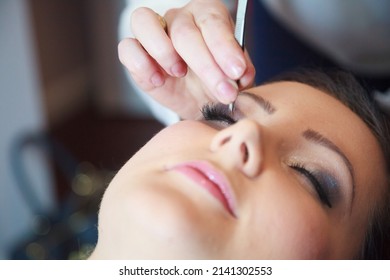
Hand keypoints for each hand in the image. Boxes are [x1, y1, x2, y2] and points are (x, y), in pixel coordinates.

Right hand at [118, 0, 254, 119]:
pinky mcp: (134, 53)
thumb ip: (240, 71)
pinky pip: (127, 48)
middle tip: (224, 91)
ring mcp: (153, 33)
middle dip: (206, 65)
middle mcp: (179, 18)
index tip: (237, 71)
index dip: (225, 48)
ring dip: (164, 51)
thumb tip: (241, 74)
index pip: (213, 22)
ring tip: (180, 73)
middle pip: (184, 31)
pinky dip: (141, 64)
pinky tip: (159, 81)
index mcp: (207, 15)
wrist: (199, 100)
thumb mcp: (234, 78)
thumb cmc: (217, 81)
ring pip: (144, 22)